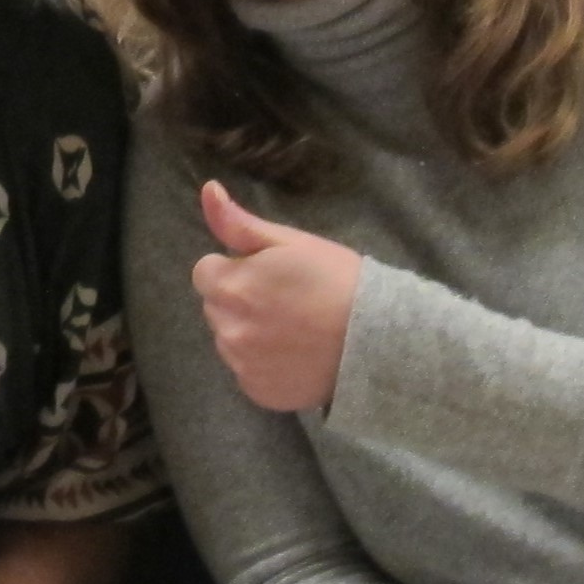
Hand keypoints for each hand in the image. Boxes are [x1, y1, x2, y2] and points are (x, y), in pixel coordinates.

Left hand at [190, 180, 361, 414]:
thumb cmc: (337, 280)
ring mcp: (242, 365)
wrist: (378, 338)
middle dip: (240, 299)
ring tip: (294, 328)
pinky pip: (248, 372)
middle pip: (216, 306)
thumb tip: (208, 190)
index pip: (205, 272)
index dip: (235, 269)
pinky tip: (296, 355)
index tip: (268, 274)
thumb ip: (239, 223)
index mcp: (230, 287)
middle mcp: (227, 329)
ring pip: (230, 340)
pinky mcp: (259, 393)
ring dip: (249, 332)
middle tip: (285, 300)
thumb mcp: (290, 242)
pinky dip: (263, 364)